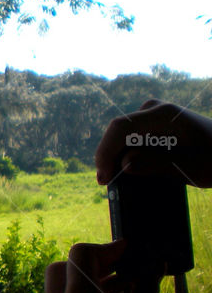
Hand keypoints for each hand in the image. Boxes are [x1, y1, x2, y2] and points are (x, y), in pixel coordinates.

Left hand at [45, 241, 165, 292]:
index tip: (130, 252)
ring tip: (127, 290)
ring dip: (88, 283)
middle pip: (60, 269)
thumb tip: (156, 261)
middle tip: (120, 269)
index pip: (80, 254)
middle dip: (88, 264)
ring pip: (62, 292)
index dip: (107, 248)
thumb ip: (147, 283)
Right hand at [95, 99, 211, 187]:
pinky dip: (126, 153)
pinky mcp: (154, 122)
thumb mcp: (188, 167)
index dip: (106, 153)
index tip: (103, 178)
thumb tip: (124, 164)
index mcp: (163, 115)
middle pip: (119, 131)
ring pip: (123, 134)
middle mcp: (155, 109)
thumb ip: (155, 164)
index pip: (121, 128)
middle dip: (108, 156)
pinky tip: (127, 170)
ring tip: (115, 178)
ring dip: (116, 156)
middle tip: (106, 182)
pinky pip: (131, 136)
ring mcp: (153, 114)